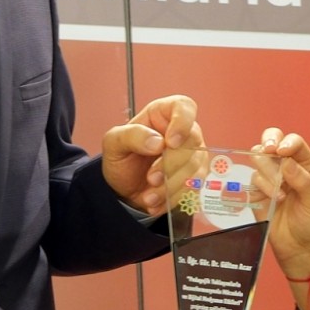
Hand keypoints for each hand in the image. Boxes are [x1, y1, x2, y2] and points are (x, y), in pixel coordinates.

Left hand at [102, 94, 202, 214]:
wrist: (124, 188)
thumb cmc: (122, 157)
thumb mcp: (114, 143)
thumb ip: (132, 136)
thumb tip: (157, 142)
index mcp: (163, 114)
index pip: (184, 107)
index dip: (182, 122)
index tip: (170, 142)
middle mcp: (183, 131)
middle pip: (192, 142)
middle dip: (171, 164)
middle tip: (151, 178)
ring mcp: (193, 154)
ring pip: (195, 168)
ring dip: (171, 185)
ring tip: (149, 196)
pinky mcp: (196, 176)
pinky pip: (194, 187)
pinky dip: (174, 198)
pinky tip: (156, 202)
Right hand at [251, 128, 309, 273]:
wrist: (301, 248)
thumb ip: (303, 180)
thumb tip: (287, 161)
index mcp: (305, 164)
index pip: (294, 142)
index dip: (286, 142)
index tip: (282, 152)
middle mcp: (286, 167)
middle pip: (271, 141)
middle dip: (268, 143)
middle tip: (269, 151)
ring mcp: (270, 178)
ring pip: (259, 159)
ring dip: (267, 172)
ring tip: (280, 192)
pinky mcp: (257, 192)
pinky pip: (252, 179)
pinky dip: (261, 187)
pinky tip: (273, 200)